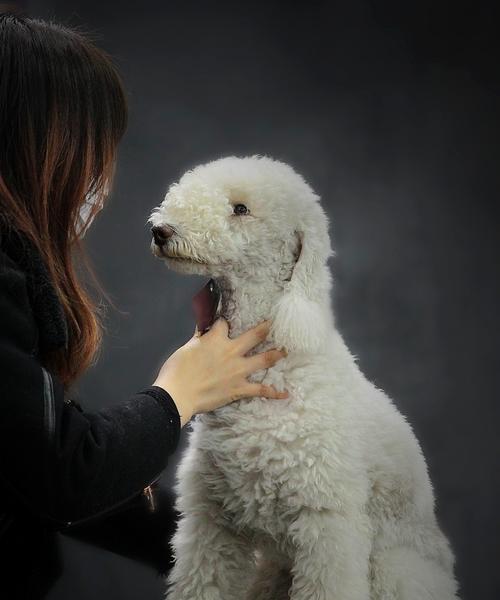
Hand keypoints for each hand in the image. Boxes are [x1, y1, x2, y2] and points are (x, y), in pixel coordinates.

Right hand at [153, 318, 288, 426]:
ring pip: (264, 359)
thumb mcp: (186, 348)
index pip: (224, 324)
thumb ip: (198, 338)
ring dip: (277, 354)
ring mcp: (238, 370)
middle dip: (266, 328)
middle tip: (275, 324)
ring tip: (285, 351)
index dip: (224, 322)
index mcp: (216, 339)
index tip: (225, 322)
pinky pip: (261, 390)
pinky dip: (274, 392)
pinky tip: (285, 393)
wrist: (178, 395)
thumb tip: (202, 328)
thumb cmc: (177, 370)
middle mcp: (231, 351)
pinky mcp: (240, 388)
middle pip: (254, 335)